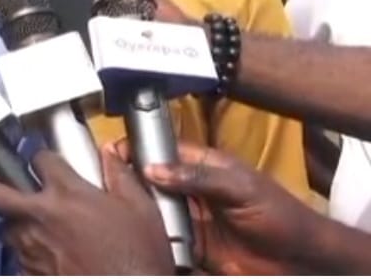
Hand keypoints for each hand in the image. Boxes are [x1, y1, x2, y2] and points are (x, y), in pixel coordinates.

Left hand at [0, 145, 173, 274]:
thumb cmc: (139, 256)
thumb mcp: (141, 209)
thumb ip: (120, 176)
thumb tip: (110, 154)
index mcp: (67, 192)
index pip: (38, 159)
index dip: (42, 160)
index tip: (47, 166)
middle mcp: (40, 216)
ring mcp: (30, 247)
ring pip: (5, 228)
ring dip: (15, 226)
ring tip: (33, 229)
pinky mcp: (29, 273)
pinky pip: (18, 260)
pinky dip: (27, 257)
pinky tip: (47, 259)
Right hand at [124, 140, 313, 274]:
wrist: (300, 260)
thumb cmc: (279, 215)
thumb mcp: (240, 188)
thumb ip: (197, 176)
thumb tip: (153, 169)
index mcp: (204, 166)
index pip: (164, 150)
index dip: (138, 148)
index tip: (112, 151)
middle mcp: (192, 189)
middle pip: (151, 179)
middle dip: (130, 178)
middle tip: (107, 182)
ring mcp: (191, 217)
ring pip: (153, 209)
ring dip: (139, 210)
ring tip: (119, 209)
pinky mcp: (192, 245)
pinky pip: (164, 238)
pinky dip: (151, 237)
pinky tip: (140, 235)